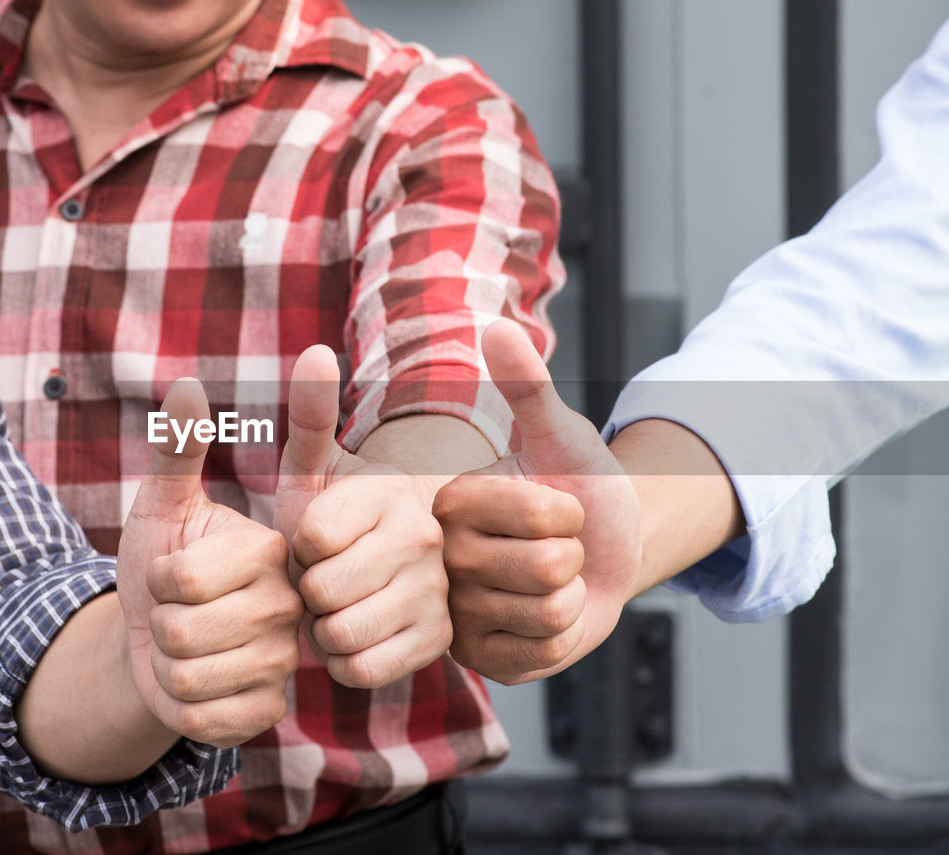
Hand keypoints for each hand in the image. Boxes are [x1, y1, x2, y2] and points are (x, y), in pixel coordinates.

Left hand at [119, 378, 302, 746]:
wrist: (156, 638)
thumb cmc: (162, 564)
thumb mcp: (164, 506)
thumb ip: (177, 448)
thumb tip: (187, 385)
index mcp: (271, 550)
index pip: (184, 578)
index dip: (159, 579)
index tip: (178, 572)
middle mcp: (291, 604)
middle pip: (181, 630)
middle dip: (158, 624)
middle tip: (182, 613)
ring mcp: (285, 661)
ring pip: (186, 676)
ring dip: (165, 665)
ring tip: (188, 647)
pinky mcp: (269, 709)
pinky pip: (200, 718)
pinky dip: (177, 706)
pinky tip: (198, 685)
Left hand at [273, 346, 450, 688]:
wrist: (378, 571)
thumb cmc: (333, 519)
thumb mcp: (314, 468)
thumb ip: (311, 415)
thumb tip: (317, 351)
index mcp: (390, 491)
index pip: (310, 540)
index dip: (296, 549)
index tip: (312, 540)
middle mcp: (425, 537)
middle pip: (322, 590)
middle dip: (306, 591)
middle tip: (320, 579)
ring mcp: (438, 592)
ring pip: (341, 633)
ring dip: (322, 628)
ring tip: (334, 606)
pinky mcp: (441, 641)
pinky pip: (364, 668)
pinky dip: (345, 661)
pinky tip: (353, 636)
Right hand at [433, 319, 641, 684]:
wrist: (600, 552)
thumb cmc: (577, 486)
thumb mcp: (559, 435)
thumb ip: (527, 386)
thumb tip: (495, 326)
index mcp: (452, 503)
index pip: (543, 514)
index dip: (573, 512)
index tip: (553, 509)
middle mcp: (443, 560)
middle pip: (549, 565)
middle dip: (576, 555)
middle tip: (552, 548)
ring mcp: (459, 614)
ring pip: (552, 609)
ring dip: (572, 596)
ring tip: (548, 582)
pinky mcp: (480, 660)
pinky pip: (547, 651)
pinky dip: (565, 635)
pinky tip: (542, 619)